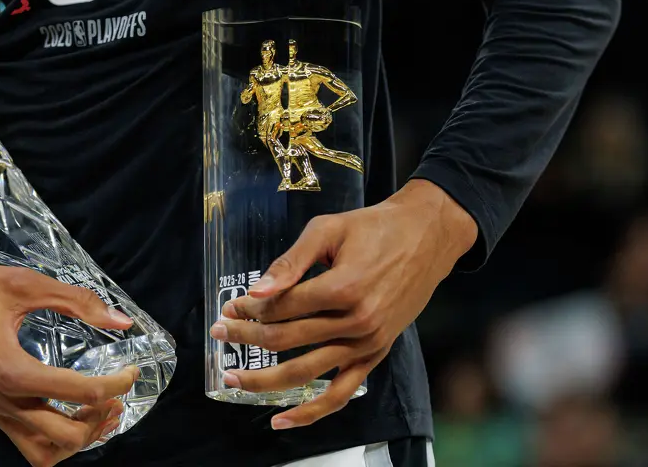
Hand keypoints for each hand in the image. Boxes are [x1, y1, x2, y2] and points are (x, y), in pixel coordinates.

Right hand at [0, 250, 138, 466]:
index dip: (116, 384)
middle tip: (116, 394)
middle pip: (64, 437)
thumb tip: (121, 319)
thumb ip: (77, 301)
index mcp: (12, 370)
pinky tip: (70, 410)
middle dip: (99, 419)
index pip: (80, 392)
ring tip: (98, 412)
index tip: (133, 370)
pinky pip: (24, 440)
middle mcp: (0, 399)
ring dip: (77, 438)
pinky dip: (54, 437)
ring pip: (42, 452)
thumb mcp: (25, 284)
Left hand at [211, 179, 476, 429]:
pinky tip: (282, 420)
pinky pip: (340, 393)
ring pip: (305, 372)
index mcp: (344, 287)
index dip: (248, 309)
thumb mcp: (329, 230)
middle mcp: (357, 321)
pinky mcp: (376, 353)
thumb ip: (290, 262)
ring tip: (233, 377)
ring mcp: (368, 343)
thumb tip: (257, 291)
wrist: (427, 236)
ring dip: (263, 378)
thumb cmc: (376, 227)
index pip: (280, 308)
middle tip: (220, 333)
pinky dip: (311, 412)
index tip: (230, 306)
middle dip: (246, 337)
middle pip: (286, 339)